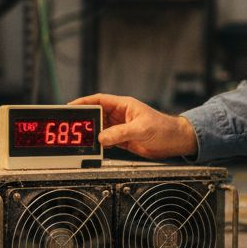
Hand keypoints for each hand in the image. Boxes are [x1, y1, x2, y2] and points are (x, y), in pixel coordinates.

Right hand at [69, 94, 197, 158]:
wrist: (176, 142)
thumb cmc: (164, 128)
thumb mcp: (141, 129)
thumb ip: (121, 133)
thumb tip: (102, 138)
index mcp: (124, 105)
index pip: (99, 100)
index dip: (84, 102)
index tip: (71, 106)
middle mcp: (120, 115)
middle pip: (96, 115)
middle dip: (83, 119)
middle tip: (70, 126)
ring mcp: (120, 128)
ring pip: (99, 129)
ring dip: (91, 134)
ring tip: (80, 138)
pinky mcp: (122, 140)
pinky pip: (106, 140)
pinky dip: (98, 144)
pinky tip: (93, 147)